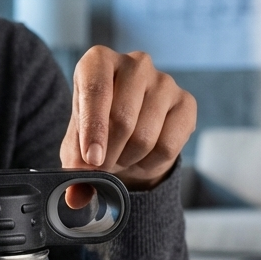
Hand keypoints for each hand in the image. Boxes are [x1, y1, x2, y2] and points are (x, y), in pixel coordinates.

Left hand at [60, 46, 195, 199]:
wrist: (127, 140)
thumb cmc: (97, 134)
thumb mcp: (77, 148)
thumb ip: (74, 169)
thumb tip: (77, 198)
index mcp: (98, 61)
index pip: (96, 89)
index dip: (93, 129)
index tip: (91, 160)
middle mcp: (135, 63)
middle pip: (122, 118)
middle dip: (109, 153)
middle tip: (102, 164)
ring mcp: (164, 81)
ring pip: (144, 136)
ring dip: (128, 159)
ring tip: (121, 155)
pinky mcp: (186, 103)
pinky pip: (168, 146)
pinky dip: (150, 163)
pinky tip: (143, 156)